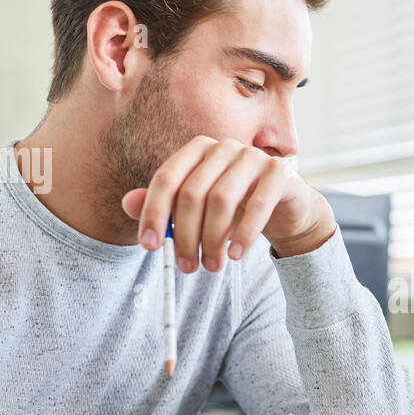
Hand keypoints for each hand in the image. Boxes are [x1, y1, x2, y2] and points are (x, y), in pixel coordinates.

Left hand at [120, 136, 336, 270]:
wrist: (286, 210)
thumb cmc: (237, 209)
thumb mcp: (198, 210)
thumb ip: (165, 205)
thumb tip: (127, 204)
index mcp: (198, 150)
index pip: (167, 178)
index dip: (154, 213)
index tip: (150, 247)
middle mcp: (224, 147)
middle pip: (192, 193)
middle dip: (186, 235)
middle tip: (187, 267)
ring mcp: (253, 156)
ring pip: (221, 200)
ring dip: (213, 239)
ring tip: (212, 265)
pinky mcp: (279, 173)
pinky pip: (257, 204)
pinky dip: (244, 234)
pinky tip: (236, 255)